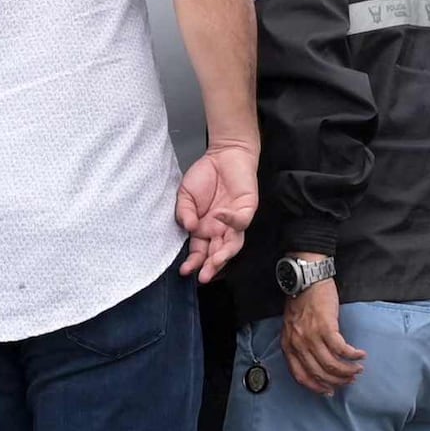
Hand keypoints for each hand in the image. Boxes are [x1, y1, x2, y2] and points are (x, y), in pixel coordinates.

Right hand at [174, 142, 258, 284]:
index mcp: (203, 229)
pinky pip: (240, 222)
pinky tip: (219, 215)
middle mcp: (219, 230)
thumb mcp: (185, 194)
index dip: (193, 261)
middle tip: (203, 276)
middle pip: (216, 254)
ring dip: (224, 255)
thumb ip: (183, 212)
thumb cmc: (205, 175)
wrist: (224, 154)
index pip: (199, 251)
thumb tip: (187, 227)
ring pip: (232, 245)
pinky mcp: (246, 210)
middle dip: (210, 267)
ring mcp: (233, 222)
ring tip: (215, 261)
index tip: (184, 270)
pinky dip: (230, 220)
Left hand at [279, 275, 364, 397]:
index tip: (329, 391)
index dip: (316, 387)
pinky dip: (353, 355)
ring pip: (332, 364)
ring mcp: (312, 337)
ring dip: (347, 370)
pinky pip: (342, 349)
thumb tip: (315, 361)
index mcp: (289, 346)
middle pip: (319, 373)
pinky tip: (360, 355)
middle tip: (349, 380)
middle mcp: (299, 344)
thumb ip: (299, 344)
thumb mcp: (292, 327)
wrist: (306, 280)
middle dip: (337, 381)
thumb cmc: (301, 301)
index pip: (301, 376)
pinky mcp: (326, 327)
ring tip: (358, 369)